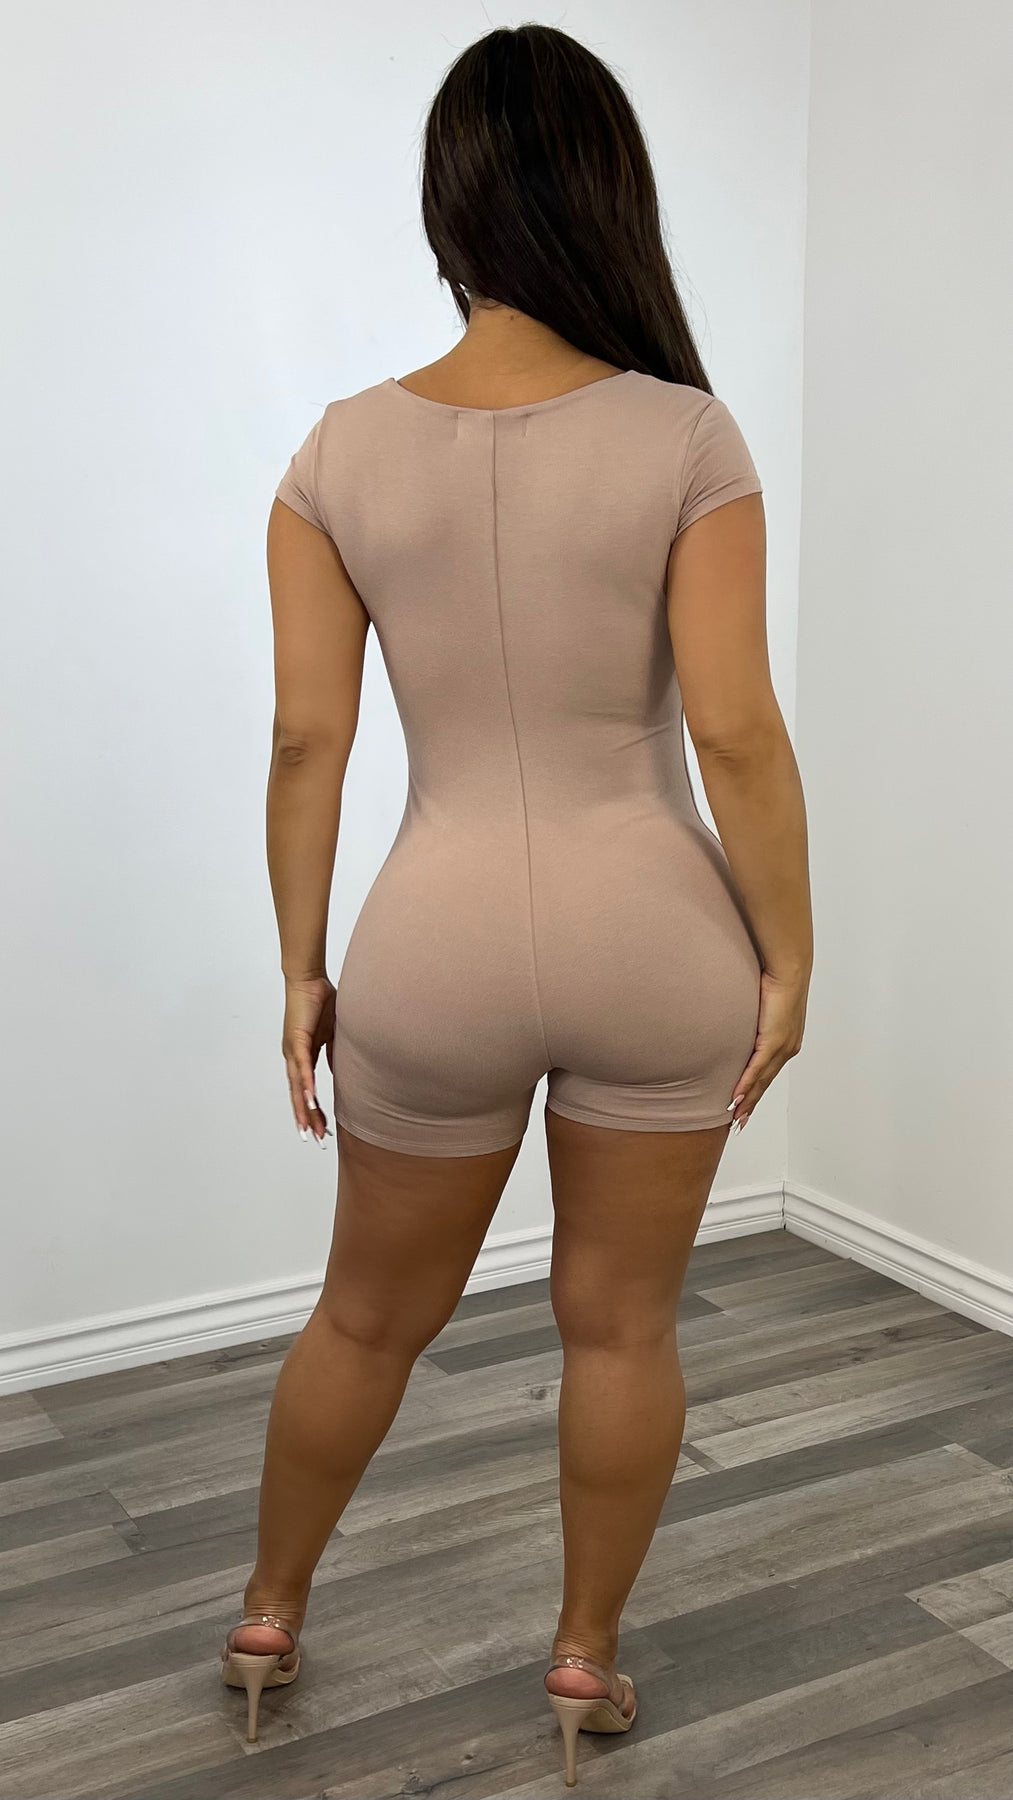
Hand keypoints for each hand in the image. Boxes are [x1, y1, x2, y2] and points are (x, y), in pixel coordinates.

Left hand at [281, 974, 336, 1142]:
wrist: (309, 979)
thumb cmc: (320, 1001)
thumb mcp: (331, 1034)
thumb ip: (334, 1053)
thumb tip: (339, 1071)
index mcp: (302, 1057)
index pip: (307, 1090)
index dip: (314, 1110)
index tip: (322, 1129)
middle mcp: (294, 1058)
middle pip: (300, 1096)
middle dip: (308, 1119)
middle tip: (316, 1141)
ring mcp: (293, 1051)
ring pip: (298, 1088)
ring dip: (305, 1111)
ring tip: (310, 1131)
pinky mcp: (296, 1041)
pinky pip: (303, 1069)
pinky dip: (306, 1087)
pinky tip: (310, 1102)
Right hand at [728, 966, 808, 1132]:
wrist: (788, 969)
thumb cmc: (775, 979)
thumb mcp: (761, 1005)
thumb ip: (753, 1018)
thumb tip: (738, 1018)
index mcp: (786, 1041)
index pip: (768, 1072)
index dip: (756, 1090)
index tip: (745, 1106)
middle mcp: (787, 1048)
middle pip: (765, 1082)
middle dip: (751, 1103)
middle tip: (739, 1121)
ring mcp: (782, 1047)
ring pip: (762, 1081)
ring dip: (747, 1100)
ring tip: (735, 1116)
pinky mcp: (774, 1041)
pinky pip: (757, 1069)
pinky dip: (746, 1084)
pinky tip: (737, 1097)